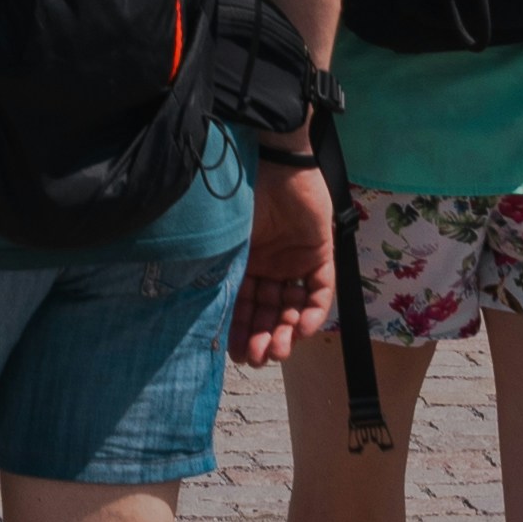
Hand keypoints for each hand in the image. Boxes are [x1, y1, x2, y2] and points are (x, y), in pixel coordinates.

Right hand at [225, 159, 337, 367]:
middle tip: (258, 358)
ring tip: (279, 350)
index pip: (243, 305)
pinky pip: (320, 289)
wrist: (274, 163)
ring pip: (293, 306)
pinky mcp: (320, 253)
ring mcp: (296, 260)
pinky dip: (313, 311)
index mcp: (246, 261)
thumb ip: (221, 273)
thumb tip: (202, 312)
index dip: (240, 330)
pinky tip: (302, 329)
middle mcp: (271, 265)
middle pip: (268, 310)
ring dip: (286, 330)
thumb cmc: (241, 197)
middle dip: (262, 337)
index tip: (235, 355)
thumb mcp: (226, 241)